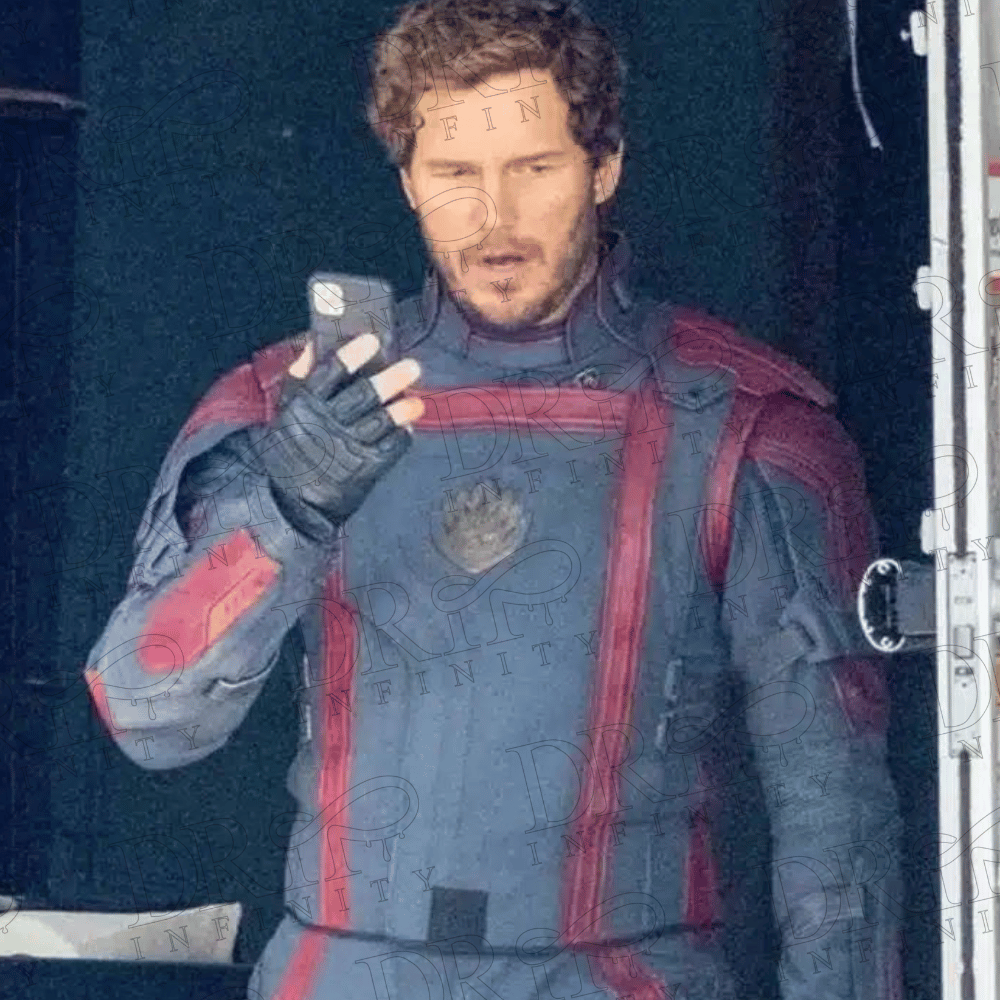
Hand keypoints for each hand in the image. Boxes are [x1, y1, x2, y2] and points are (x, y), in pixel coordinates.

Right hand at [255, 333, 424, 541]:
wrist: (292, 502)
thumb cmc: (290, 449)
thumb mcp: (283, 411)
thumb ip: (298, 377)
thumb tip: (314, 344)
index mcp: (306, 405)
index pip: (330, 374)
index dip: (353, 356)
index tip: (372, 341)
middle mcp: (327, 423)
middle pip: (362, 396)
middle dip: (389, 380)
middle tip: (412, 367)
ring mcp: (347, 447)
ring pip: (379, 422)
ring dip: (402, 409)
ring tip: (417, 401)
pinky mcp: (364, 468)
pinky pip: (389, 448)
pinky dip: (402, 436)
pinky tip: (409, 426)